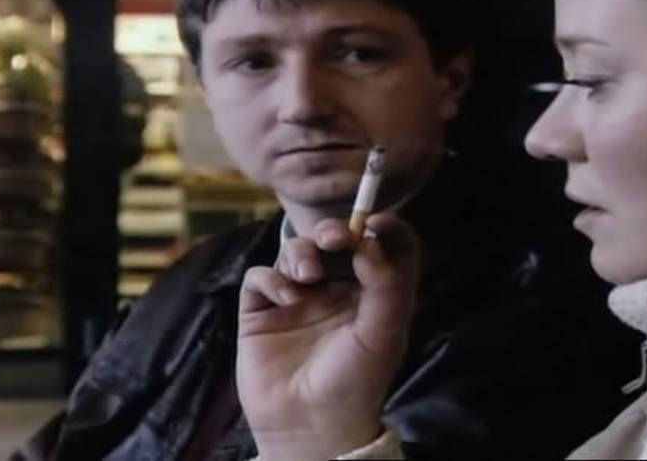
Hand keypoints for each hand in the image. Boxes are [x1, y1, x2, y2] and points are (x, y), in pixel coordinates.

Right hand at [236, 214, 419, 460]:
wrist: (311, 426)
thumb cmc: (356, 382)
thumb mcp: (383, 334)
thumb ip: (385, 285)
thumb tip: (369, 241)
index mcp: (373, 294)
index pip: (382, 247)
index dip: (383, 228)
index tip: (375, 221)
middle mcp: (336, 290)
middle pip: (334, 241)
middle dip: (333, 231)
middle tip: (334, 238)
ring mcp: (298, 299)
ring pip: (296, 252)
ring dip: (301, 253)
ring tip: (307, 275)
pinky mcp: (262, 312)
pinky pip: (260, 277)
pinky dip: (272, 278)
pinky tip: (286, 298)